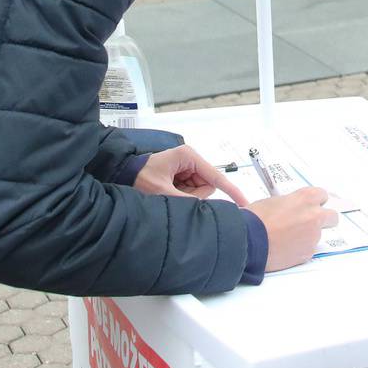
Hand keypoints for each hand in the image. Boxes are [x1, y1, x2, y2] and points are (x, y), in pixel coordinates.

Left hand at [134, 147, 248, 206]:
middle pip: (208, 185)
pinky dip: (183, 196)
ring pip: (200, 191)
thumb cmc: (140, 178)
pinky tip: (169, 191)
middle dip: (195, 194)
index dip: (231, 190)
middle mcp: (190, 160)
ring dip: (187, 196)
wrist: (122, 175)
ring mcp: (187, 168)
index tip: (244, 203)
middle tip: (174, 194)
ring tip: (168, 191)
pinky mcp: (183, 176)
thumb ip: (186, 202)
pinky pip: (192, 192)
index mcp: (188, 156)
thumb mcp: (163, 192)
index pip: (216, 176)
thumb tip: (206, 211)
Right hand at [247, 187, 334, 271]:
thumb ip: (291, 204)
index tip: (312, 205)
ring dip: (308, 235)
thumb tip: (293, 209)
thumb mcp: (273, 201)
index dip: (316, 202)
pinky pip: (308, 249)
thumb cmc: (256, 220)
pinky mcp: (308, 253)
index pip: (323, 195)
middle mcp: (314, 216)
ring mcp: (313, 236)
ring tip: (288, 237)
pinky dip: (300, 249)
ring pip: (318, 235)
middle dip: (324, 219)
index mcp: (306, 198)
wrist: (249, 241)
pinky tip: (286, 247)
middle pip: (332, 216)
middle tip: (310, 222)